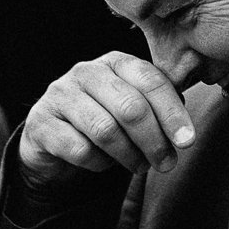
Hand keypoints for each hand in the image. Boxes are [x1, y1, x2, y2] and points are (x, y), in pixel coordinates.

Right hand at [19, 52, 196, 189]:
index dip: (172, 113)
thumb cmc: (102, 122)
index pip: (150, 81)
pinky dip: (99, 163)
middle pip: (130, 107)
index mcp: (115, 62)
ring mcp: (60, 95)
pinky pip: (80, 150)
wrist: (52, 141)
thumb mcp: (132, 109)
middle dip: (154, 140)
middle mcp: (86, 72)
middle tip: (166, 163)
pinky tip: (103, 163)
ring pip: (105, 130)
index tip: (187, 142)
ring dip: (129, 155)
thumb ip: (158, 108)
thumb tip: (184, 130)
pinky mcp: (41, 123)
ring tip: (138, 166)